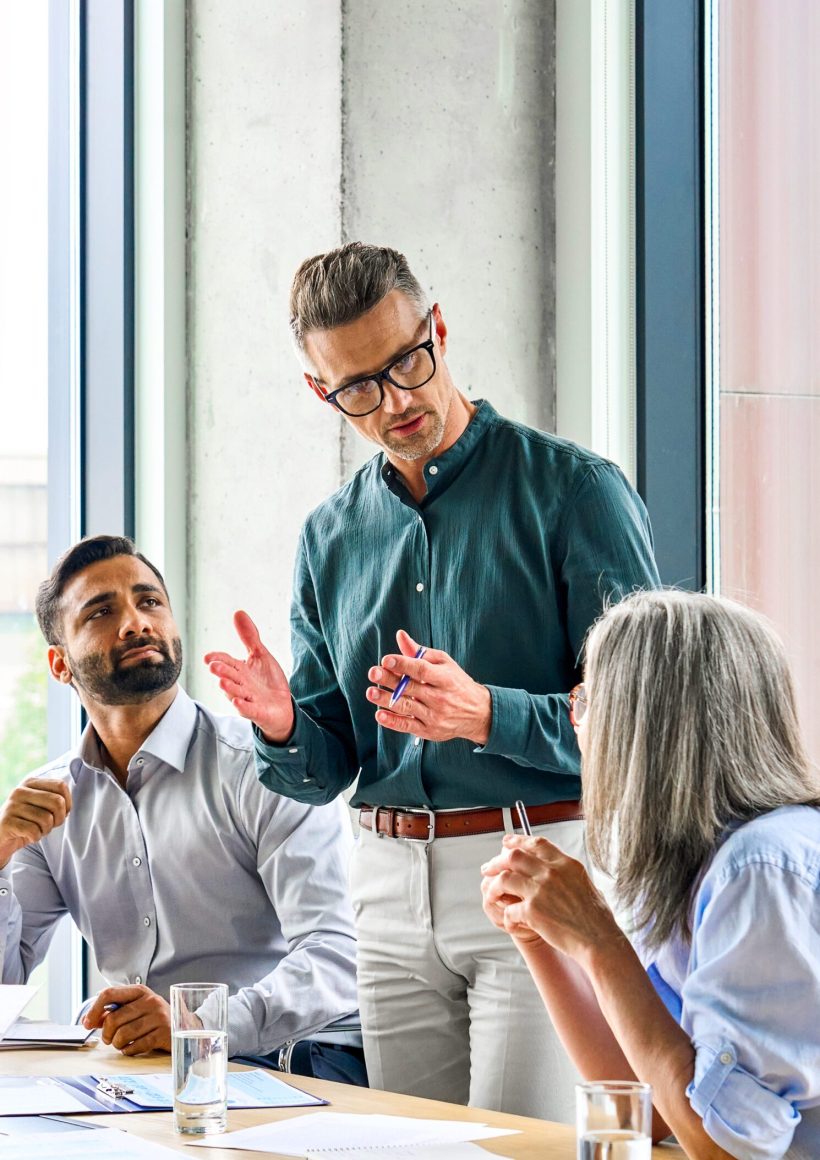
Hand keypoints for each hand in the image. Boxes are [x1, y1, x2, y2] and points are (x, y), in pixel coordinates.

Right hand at [0, 778, 71, 868]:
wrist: (2, 838)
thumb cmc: (27, 822)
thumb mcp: (41, 806)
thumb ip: (55, 800)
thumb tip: (68, 807)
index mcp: (30, 782)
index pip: (61, 786)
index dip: (67, 803)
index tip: (61, 813)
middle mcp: (20, 791)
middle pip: (57, 802)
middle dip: (59, 819)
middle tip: (50, 825)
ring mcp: (12, 806)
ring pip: (46, 819)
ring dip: (45, 830)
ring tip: (36, 830)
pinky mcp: (7, 822)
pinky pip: (34, 831)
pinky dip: (35, 838)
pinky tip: (28, 836)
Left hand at [83, 985, 179, 1054]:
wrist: (185, 1027)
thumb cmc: (154, 1019)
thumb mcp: (137, 1009)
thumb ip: (116, 1012)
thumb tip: (91, 1020)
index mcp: (140, 991)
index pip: (109, 994)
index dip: (94, 1010)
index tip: (88, 1023)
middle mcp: (150, 1001)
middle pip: (113, 1019)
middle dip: (106, 1034)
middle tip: (108, 1039)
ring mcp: (158, 1017)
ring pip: (122, 1035)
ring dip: (117, 1044)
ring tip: (122, 1044)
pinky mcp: (164, 1034)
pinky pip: (135, 1046)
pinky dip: (129, 1051)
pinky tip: (133, 1048)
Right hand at [204, 611, 294, 742]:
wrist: (281, 706)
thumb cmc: (267, 681)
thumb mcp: (260, 655)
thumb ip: (249, 637)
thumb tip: (238, 612)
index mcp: (240, 670)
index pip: (226, 662)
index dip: (217, 659)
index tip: (208, 657)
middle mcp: (241, 684)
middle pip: (229, 676)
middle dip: (222, 672)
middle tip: (213, 667)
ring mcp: (248, 699)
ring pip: (236, 693)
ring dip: (229, 688)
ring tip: (222, 682)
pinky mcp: (257, 712)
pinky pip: (249, 709)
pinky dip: (243, 707)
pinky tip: (237, 702)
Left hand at [367, 629, 492, 745]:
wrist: (478, 713)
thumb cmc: (456, 683)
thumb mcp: (444, 664)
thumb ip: (419, 652)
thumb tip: (400, 635)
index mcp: (445, 678)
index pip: (422, 670)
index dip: (403, 664)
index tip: (386, 660)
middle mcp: (441, 698)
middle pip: (411, 688)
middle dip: (390, 680)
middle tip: (373, 673)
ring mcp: (435, 716)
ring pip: (407, 707)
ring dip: (386, 700)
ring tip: (371, 692)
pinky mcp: (430, 731)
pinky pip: (408, 725)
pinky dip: (393, 722)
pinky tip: (380, 714)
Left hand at [481, 835, 623, 962]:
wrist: (600, 940)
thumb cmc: (596, 918)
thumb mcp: (586, 884)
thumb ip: (566, 873)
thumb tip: (552, 868)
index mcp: (566, 864)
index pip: (536, 843)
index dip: (517, 840)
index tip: (506, 842)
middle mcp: (552, 873)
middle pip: (514, 856)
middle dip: (497, 861)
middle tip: (488, 868)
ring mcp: (541, 890)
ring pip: (505, 878)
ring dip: (494, 885)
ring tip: (491, 892)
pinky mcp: (533, 911)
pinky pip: (509, 909)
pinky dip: (506, 916)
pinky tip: (509, 922)